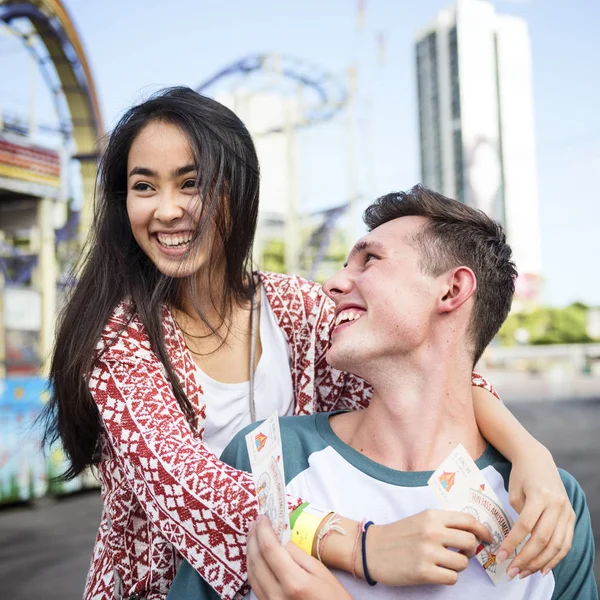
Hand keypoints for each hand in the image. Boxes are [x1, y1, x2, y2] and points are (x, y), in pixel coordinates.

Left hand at [247, 515, 351, 599]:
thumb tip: (280, 537)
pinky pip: (254, 584)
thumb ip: (297, 554)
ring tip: (253, 534)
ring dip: (250, 550)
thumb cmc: (333, 598)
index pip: (270, 549)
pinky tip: (256, 555)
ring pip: (251, 572)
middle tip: (255, 521)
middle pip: (256, 560)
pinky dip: (253, 566)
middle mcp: (277, 595)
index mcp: (294, 583)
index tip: (263, 516)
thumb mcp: (321, 572)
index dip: (264, 529)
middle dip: (253, 537)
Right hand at [367, 510, 493, 585]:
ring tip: (444, 563)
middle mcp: (432, 532)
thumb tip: (471, 533)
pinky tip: (437, 572)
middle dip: (471, 551)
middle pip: (470, 542)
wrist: (371, 549)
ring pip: (463, 563)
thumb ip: (443, 523)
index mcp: (432, 516)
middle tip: (462, 553)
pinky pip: (452, 579)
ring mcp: (428, 552)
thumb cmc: (398, 534)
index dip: (483, 530)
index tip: (487, 538)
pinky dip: (448, 577)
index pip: (468, 520)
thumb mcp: (420, 520)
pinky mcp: (424, 572)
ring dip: (458, 566)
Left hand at [497, 445, 574, 578]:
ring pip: (557, 545)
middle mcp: (557, 504)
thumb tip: (519, 542)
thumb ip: (519, 516)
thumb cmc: (520, 475)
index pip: (526, 526)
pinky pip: (566, 542)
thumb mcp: (514, 492)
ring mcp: (567, 511)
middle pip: (542, 539)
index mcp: (540, 495)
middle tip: (511, 572)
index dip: (513, 543)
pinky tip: (543, 568)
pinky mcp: (572, 516)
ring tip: (524, 573)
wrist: (537, 459)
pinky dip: (555, 558)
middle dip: (526, 559)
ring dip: (540, 563)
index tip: (500, 557)